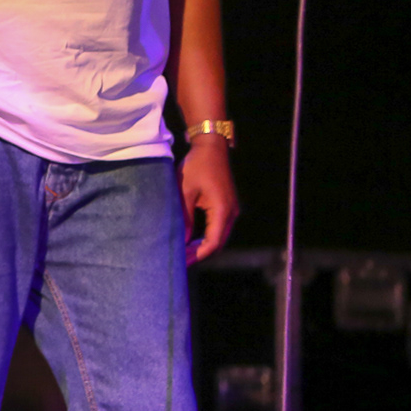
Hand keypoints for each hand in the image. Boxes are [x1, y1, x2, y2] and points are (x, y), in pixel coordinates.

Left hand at [180, 139, 239, 263]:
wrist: (211, 147)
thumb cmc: (197, 166)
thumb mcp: (185, 191)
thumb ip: (184, 217)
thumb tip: (181, 240)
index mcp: (222, 211)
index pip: (213, 243)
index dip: (197, 255)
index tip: (182, 263)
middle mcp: (231, 213)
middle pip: (218, 243)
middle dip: (200, 253)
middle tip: (180, 261)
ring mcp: (231, 210)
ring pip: (219, 236)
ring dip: (203, 246)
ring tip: (184, 253)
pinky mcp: (227, 206)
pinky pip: (218, 227)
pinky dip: (206, 236)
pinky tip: (192, 240)